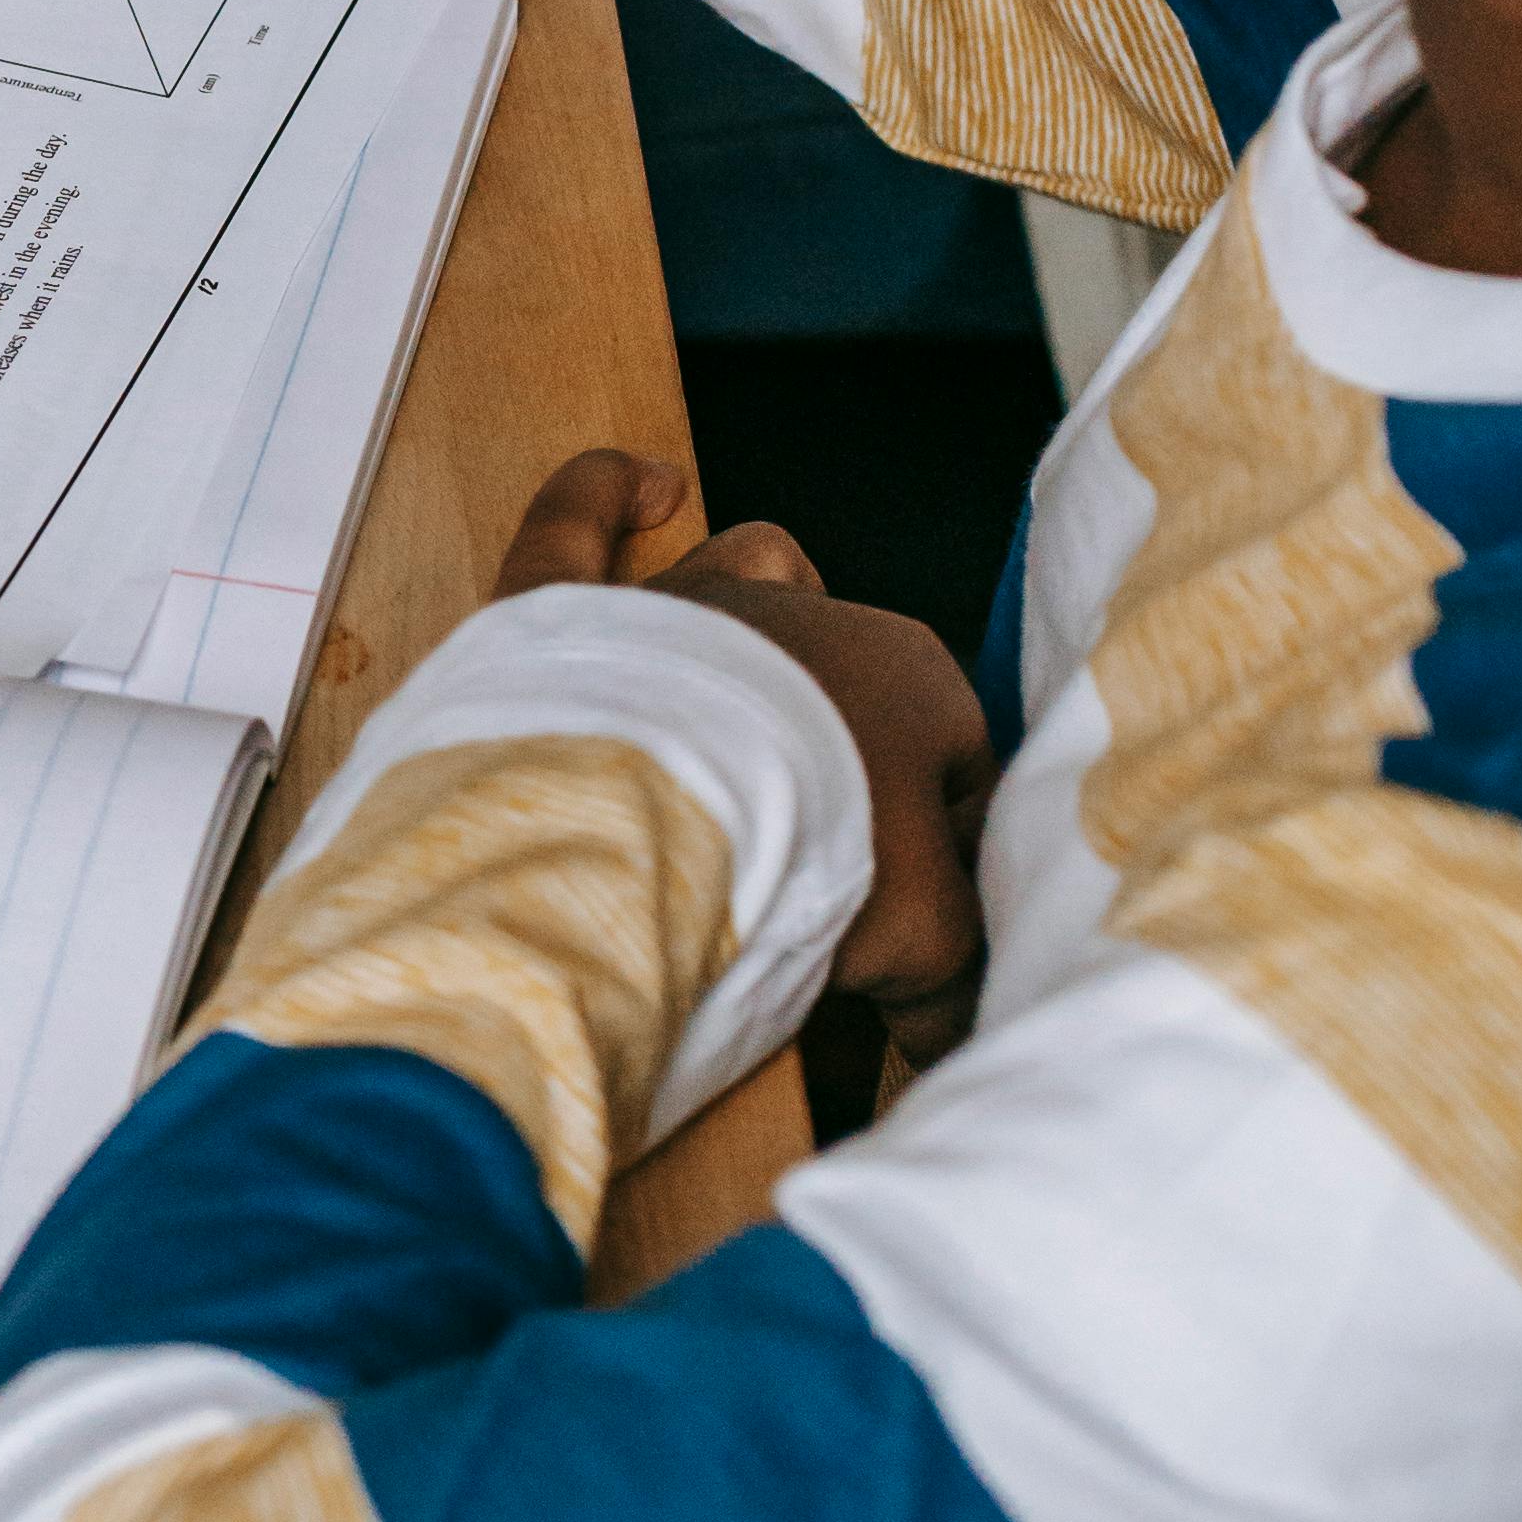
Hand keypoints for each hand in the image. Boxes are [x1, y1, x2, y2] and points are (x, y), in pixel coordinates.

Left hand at [498, 449, 994, 1052]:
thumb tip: (940, 1038)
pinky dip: (603, 495)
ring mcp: (681, 602)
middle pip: (851, 685)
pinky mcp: (568, 609)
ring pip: (748, 578)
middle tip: (828, 880)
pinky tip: (639, 483)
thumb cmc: (804, 860)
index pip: (953, 765)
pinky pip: (580, 523)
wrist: (647, 826)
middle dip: (854, 771)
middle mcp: (800, 616)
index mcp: (905, 677)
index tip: (912, 946)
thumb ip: (948, 983)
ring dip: (768, 626)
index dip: (941, 861)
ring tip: (765, 712)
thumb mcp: (920, 939)